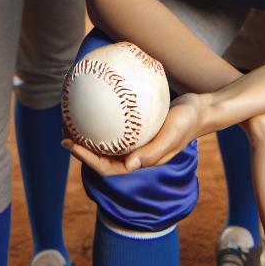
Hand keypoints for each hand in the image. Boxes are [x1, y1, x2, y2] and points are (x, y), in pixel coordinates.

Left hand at [64, 93, 207, 176]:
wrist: (201, 107)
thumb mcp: (172, 134)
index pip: (108, 167)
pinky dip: (103, 115)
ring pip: (107, 139)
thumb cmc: (188, 121)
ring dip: (88, 132)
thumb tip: (128, 166)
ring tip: (71, 117)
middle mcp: (135, 152)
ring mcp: (136, 139)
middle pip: (102, 155)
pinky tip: (95, 98)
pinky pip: (116, 121)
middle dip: (80, 146)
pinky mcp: (138, 124)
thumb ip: (153, 151)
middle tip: (63, 130)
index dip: (86, 159)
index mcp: (140, 161)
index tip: (70, 144)